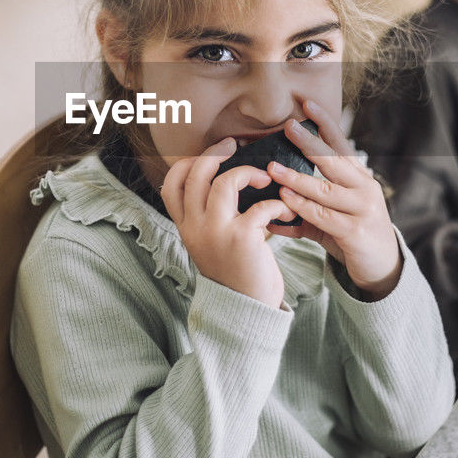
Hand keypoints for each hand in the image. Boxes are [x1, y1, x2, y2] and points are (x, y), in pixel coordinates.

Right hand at [160, 137, 292, 307]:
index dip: (187, 163)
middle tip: (235, 146)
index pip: (171, 185)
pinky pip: (261, 206)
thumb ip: (211, 216)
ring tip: (265, 178)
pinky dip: (278, 203)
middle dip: (216, 153)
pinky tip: (286, 211)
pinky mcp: (242, 238)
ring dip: (249, 173)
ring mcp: (217, 232)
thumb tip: (226, 180)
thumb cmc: (235, 272)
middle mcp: (196, 228)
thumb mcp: (210, 244)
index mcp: (186, 227)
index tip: (210, 155)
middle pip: (196, 174)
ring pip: (224, 182)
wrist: (245, 311)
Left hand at [265, 101, 402, 299]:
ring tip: (274, 168)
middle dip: (309, 142)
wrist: (381, 267)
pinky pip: (324, 216)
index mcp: (359, 178)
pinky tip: (285, 200)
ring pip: (325, 189)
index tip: (307, 104)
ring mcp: (362, 209)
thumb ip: (307, 205)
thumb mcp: (332, 214)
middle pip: (334, 161)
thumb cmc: (352, 234)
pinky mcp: (356, 231)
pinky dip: (302, 207)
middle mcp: (364, 188)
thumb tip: (274, 196)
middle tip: (287, 126)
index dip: (325, 124)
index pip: (341, 145)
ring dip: (297, 178)